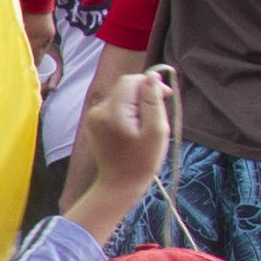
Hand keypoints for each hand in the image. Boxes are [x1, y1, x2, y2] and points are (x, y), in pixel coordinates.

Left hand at [70, 63, 175, 232]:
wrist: (119, 185)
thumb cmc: (142, 161)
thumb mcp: (156, 130)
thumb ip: (153, 100)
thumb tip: (152, 75)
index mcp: (112, 110)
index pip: (131, 81)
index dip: (150, 84)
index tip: (166, 97)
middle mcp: (98, 110)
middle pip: (125, 88)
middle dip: (144, 96)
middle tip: (158, 116)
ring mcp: (94, 117)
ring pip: (122, 98)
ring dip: (137, 105)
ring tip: (147, 127)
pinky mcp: (95, 124)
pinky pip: (116, 108)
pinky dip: (128, 113)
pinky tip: (136, 130)